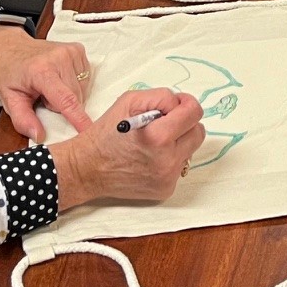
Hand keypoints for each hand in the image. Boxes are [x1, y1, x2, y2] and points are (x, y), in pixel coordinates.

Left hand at [0, 25, 90, 141]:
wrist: (9, 47)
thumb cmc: (10, 74)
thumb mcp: (10, 100)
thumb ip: (23, 120)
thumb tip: (39, 136)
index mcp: (41, 71)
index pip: (66, 100)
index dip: (79, 118)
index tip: (89, 131)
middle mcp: (59, 58)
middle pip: (75, 98)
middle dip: (62, 106)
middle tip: (43, 98)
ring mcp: (71, 52)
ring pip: (82, 89)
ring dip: (70, 95)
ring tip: (51, 87)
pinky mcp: (78, 50)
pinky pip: (85, 78)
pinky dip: (75, 84)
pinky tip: (60, 79)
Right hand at [51, 88, 205, 208]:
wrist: (88, 168)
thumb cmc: (107, 133)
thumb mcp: (130, 100)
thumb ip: (162, 97)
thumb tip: (180, 104)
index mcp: (159, 136)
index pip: (194, 113)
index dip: (187, 104)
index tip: (178, 104)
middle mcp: (167, 160)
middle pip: (198, 133)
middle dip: (185, 123)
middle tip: (166, 122)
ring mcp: (168, 178)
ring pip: (190, 150)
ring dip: (179, 141)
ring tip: (157, 141)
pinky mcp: (165, 190)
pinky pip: (179, 167)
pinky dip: (170, 159)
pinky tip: (150, 157)